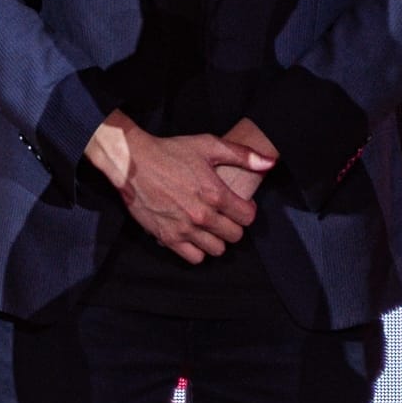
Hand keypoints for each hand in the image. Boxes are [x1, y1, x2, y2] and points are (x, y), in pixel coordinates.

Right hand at [87, 115, 276, 263]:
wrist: (132, 162)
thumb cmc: (170, 152)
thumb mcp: (208, 144)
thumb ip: (242, 155)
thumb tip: (269, 162)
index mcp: (215, 193)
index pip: (248, 217)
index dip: (247, 211)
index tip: (239, 205)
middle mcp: (202, 215)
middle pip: (235, 236)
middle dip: (233, 225)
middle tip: (224, 215)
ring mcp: (184, 229)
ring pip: (217, 250)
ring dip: (216, 239)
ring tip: (210, 226)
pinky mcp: (167, 238)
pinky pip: (194, 258)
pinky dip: (197, 250)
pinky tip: (194, 235)